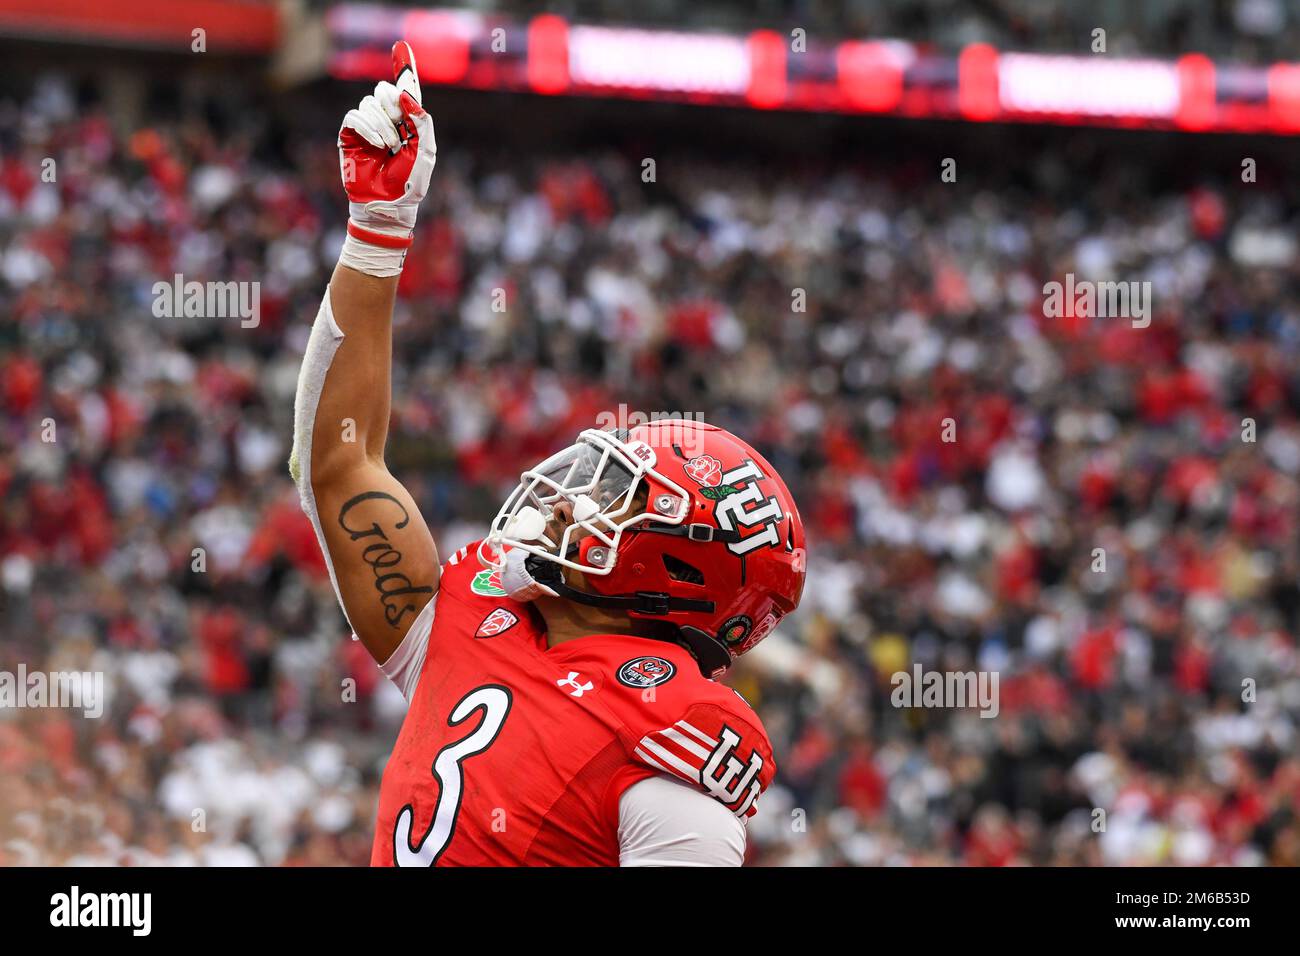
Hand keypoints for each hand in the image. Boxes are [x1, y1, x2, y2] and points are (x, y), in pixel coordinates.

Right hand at [337, 40, 436, 254]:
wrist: (389, 204)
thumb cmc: (410, 183)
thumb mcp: (425, 151)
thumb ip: (422, 121)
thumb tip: (406, 96)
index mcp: (408, 122)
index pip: (405, 90)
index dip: (403, 67)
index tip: (400, 45)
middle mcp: (386, 119)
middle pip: (384, 90)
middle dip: (394, 103)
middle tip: (401, 125)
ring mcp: (367, 126)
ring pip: (370, 103)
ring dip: (384, 124)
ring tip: (390, 147)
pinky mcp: (350, 134)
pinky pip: (355, 115)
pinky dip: (368, 127)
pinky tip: (377, 144)